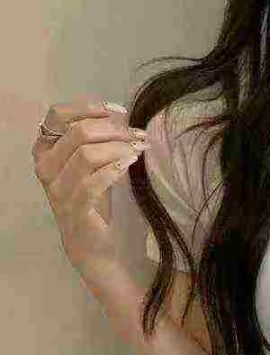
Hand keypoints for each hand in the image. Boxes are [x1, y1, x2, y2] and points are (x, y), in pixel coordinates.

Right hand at [31, 98, 149, 271]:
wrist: (91, 246)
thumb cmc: (92, 203)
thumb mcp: (92, 167)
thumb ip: (97, 143)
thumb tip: (122, 117)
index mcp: (45, 151)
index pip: (58, 115)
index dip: (89, 108)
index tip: (120, 111)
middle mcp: (45, 167)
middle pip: (77, 132)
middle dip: (113, 129)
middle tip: (138, 135)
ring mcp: (58, 189)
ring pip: (87, 154)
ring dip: (118, 147)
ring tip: (139, 148)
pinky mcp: (74, 208)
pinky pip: (94, 181)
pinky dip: (115, 169)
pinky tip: (131, 163)